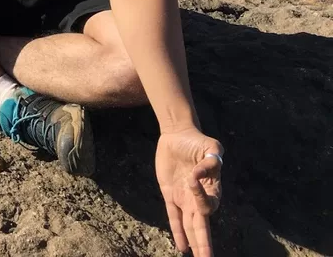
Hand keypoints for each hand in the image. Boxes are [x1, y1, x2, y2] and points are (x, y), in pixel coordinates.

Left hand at [155, 127, 223, 256]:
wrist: (178, 135)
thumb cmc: (197, 141)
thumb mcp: (211, 146)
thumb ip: (211, 159)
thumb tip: (199, 174)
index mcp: (212, 188)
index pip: (208, 204)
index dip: (200, 196)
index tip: (192, 177)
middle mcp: (199, 197)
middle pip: (202, 225)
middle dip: (205, 243)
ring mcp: (184, 198)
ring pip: (190, 225)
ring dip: (194, 242)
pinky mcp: (170, 194)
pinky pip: (174, 217)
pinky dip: (178, 232)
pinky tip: (182, 247)